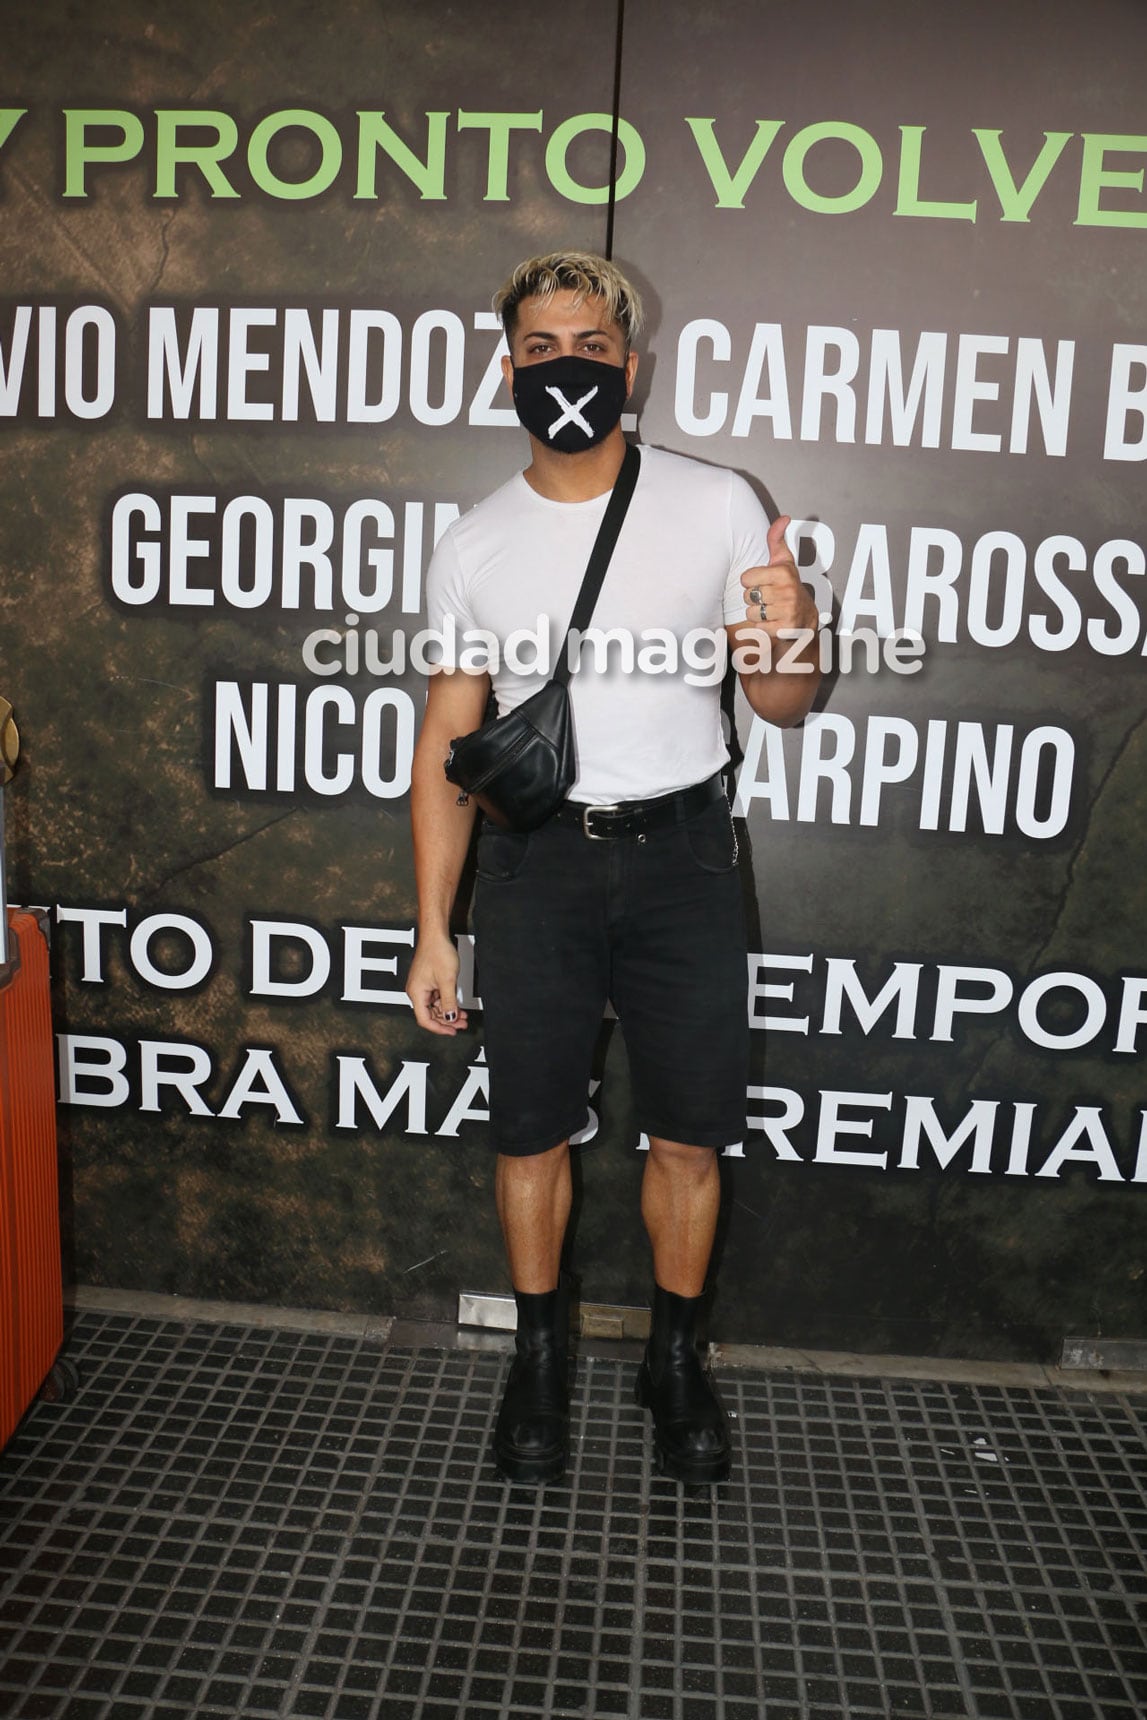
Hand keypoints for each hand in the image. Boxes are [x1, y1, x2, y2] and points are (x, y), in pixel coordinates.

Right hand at [406, 934, 467, 1035]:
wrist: (436, 935)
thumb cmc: (438, 952)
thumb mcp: (447, 981)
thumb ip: (449, 1002)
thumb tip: (450, 1019)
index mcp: (416, 993)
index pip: (425, 1019)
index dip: (439, 1028)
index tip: (452, 1031)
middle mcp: (416, 991)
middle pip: (430, 1015)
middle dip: (446, 1021)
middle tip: (462, 1024)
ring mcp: (422, 986)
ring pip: (434, 1007)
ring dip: (448, 1013)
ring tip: (463, 1016)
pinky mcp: (428, 982)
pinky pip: (437, 998)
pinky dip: (447, 1003)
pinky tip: (457, 1006)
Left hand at [739, 516, 817, 637]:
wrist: (805, 618)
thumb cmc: (788, 587)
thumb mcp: (784, 562)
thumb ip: (777, 539)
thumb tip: (784, 518)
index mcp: (784, 573)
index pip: (745, 578)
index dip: (751, 582)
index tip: (764, 582)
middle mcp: (787, 591)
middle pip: (747, 596)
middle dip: (754, 598)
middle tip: (769, 597)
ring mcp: (787, 611)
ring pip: (751, 613)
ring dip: (758, 614)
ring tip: (771, 609)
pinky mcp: (784, 629)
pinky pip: (758, 628)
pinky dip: (762, 627)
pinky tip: (774, 622)